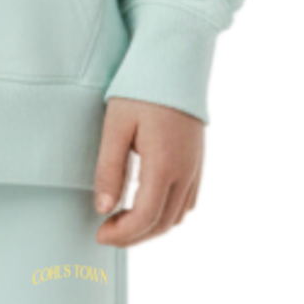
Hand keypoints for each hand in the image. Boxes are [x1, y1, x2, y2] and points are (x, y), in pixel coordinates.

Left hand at [93, 97, 208, 250]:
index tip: (101, 234)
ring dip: (153, 232)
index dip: (122, 233)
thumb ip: (109, 169)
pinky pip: (192, 204)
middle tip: (108, 236)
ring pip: (181, 218)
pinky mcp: (202, 163)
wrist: (176, 64)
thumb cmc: (142, 90)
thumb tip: (103, 208)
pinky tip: (153, 218)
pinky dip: (172, 219)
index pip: (145, 216)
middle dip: (134, 238)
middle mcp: (187, 171)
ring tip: (126, 231)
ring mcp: (199, 168)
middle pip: (165, 223)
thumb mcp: (116, 126)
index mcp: (165, 163)